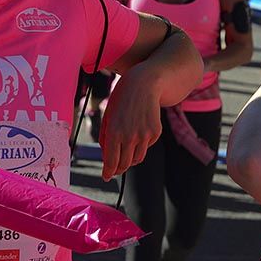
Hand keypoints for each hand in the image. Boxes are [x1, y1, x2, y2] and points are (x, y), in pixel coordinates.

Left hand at [98, 65, 163, 179]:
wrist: (144, 83)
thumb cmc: (122, 98)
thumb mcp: (108, 115)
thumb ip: (105, 137)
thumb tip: (107, 156)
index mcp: (114, 132)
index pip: (111, 161)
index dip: (108, 172)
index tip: (106, 176)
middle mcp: (130, 136)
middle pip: (125, 164)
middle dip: (118, 168)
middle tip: (114, 169)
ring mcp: (144, 136)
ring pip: (137, 158)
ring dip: (130, 159)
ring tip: (125, 151)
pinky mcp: (155, 133)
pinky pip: (146, 147)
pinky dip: (140, 145)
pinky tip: (138, 131)